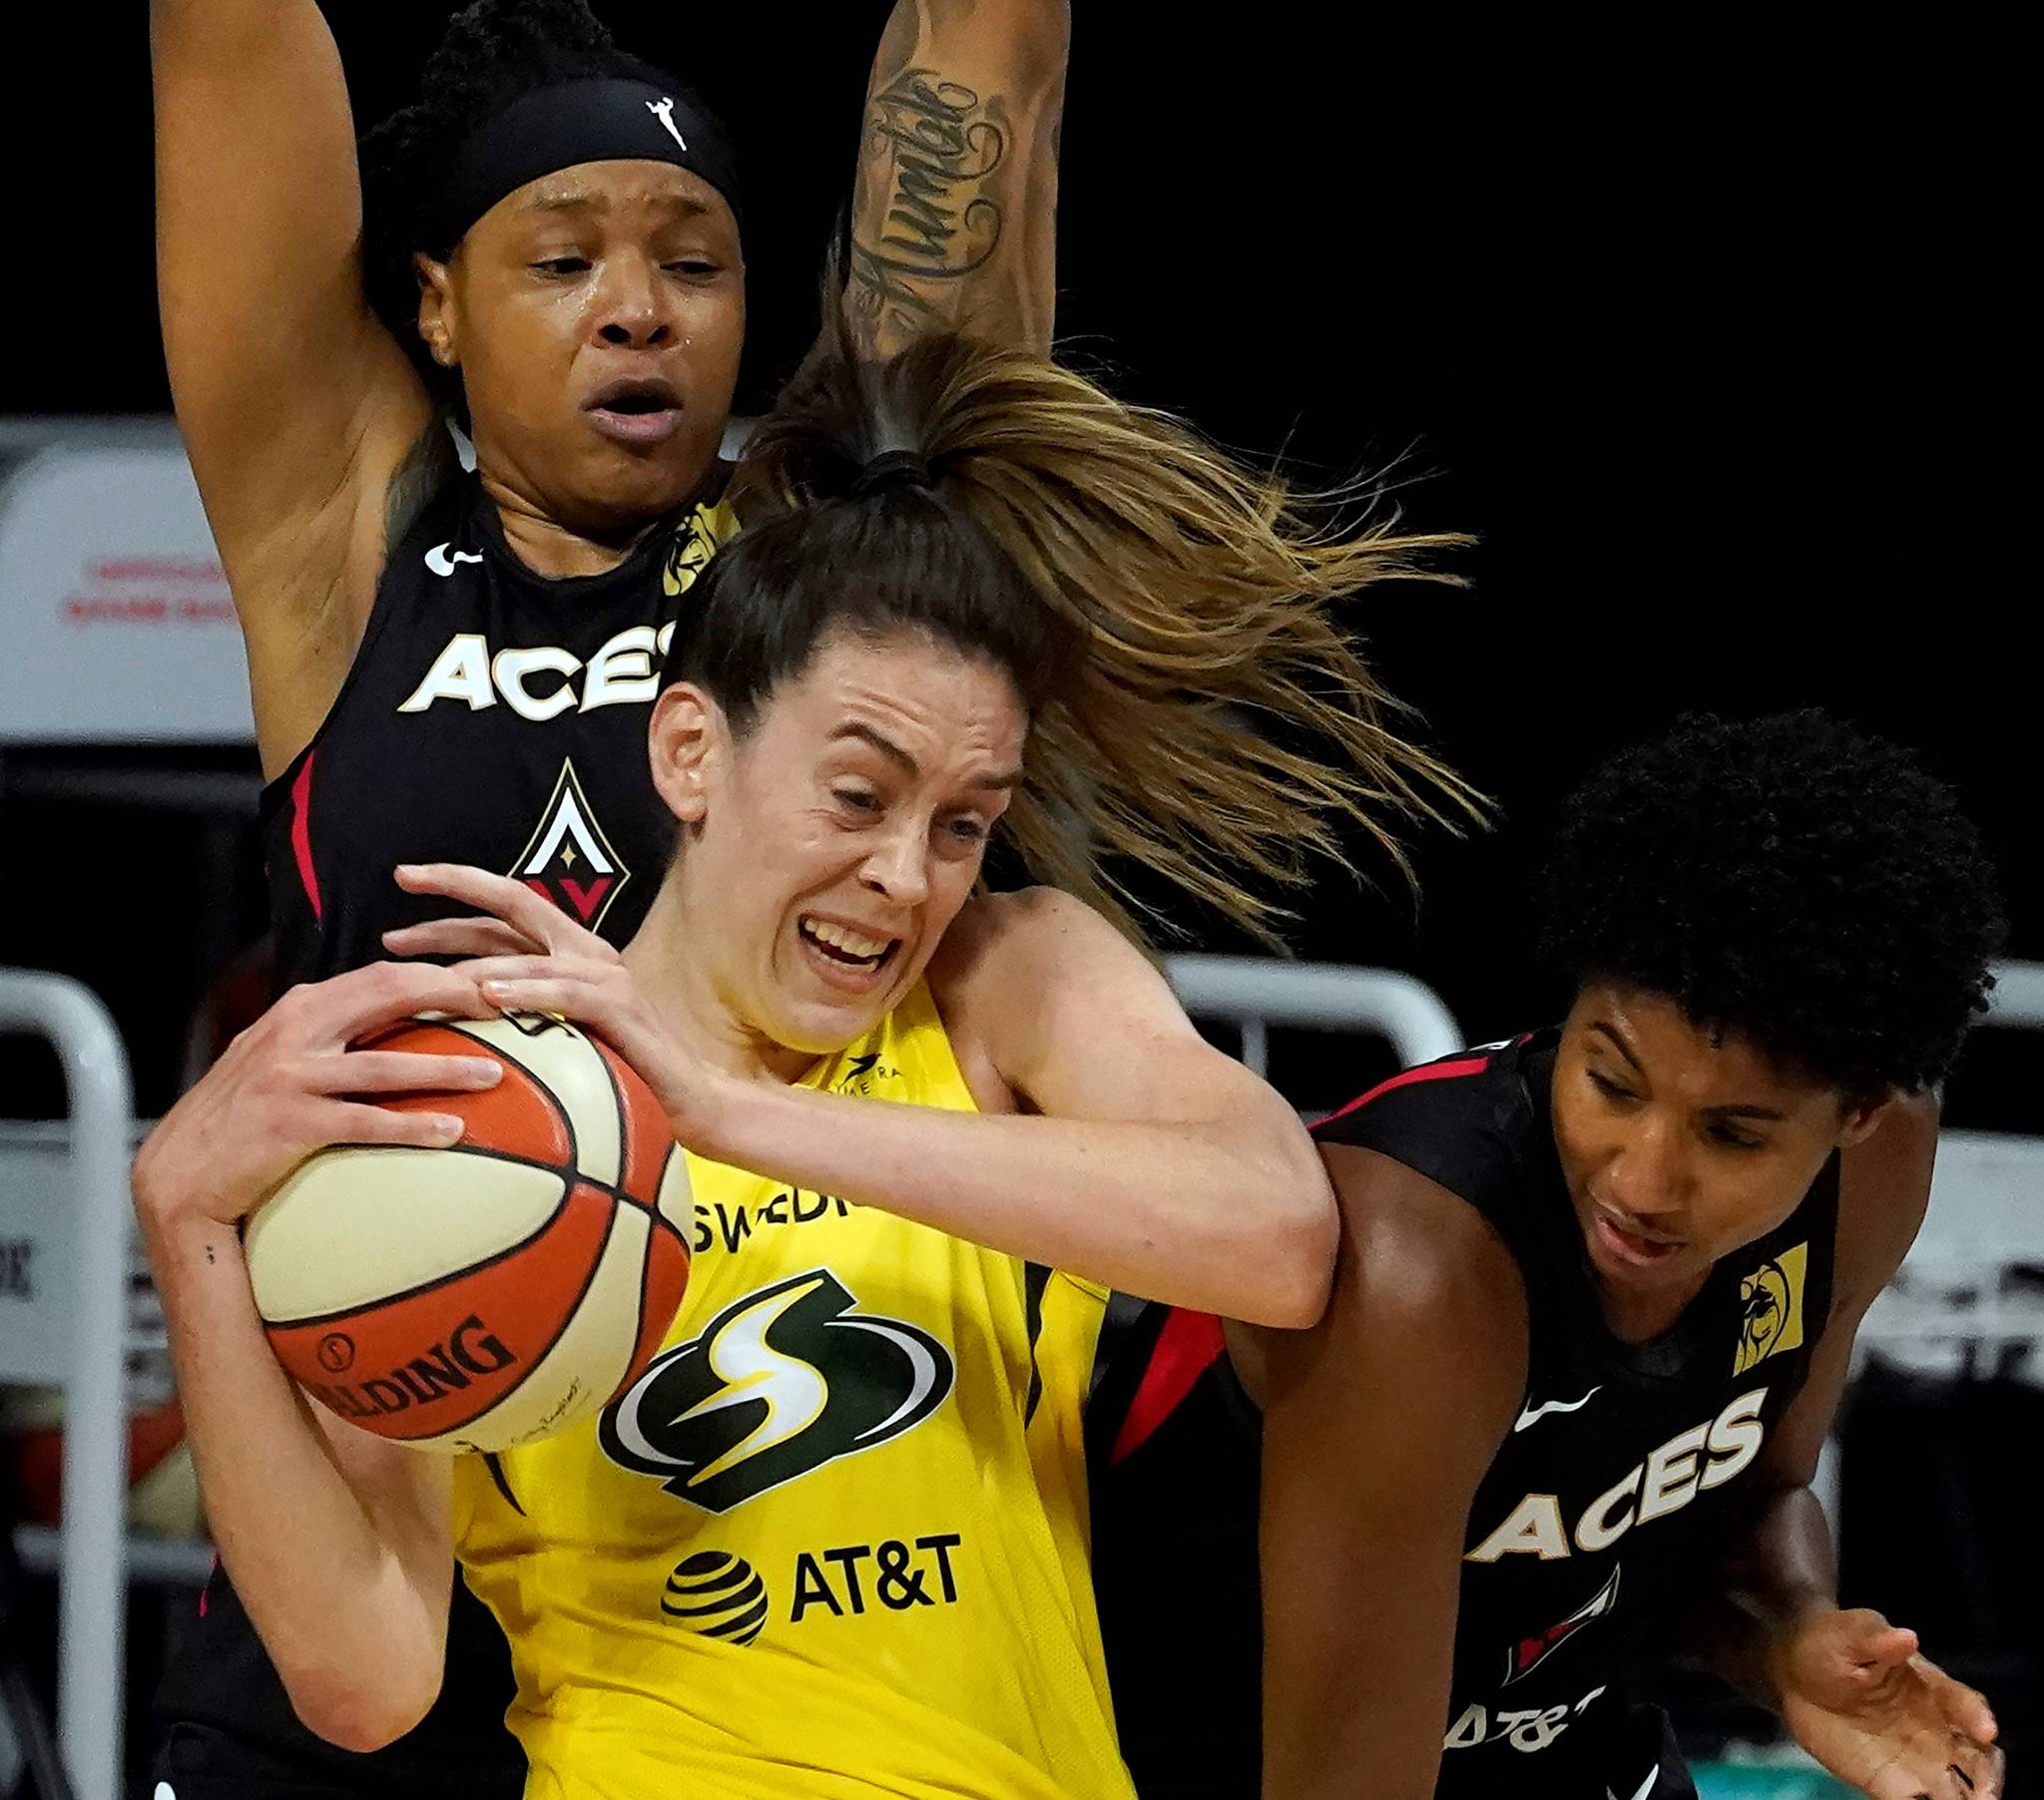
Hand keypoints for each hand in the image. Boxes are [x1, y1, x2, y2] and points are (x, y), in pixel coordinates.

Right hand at [133, 961, 500, 1236]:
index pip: (382, 975)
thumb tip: (397, 1025)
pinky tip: (452, 1133)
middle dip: (451, 995)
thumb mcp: (279, 1059)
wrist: (179, 1174)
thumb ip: (330, 1036)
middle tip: (504, 1008)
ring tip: (496, 1074)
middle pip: (388, 995)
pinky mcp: (290, 1124)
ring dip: (447, 1068)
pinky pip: (365, 1123)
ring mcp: (291, 1077)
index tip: (487, 983)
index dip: (438, 974)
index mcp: (300, 1009)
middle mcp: (295, 1032)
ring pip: (386, 1065)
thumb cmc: (240, 1117)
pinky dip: (411, 1127)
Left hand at [386, 863, 726, 1145]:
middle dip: (454, 886)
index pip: (503, 911)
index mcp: (567, 953)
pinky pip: (565, 992)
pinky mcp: (621, 1005)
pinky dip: (526, 990)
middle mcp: (585, 950)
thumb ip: (515, 1019)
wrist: (690, 1102)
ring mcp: (605, 974)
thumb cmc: (621, 1076)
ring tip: (426, 970)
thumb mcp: (557, 1040)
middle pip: (512, 902)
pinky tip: (489, 996)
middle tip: (400, 886)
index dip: (453, 894)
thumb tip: (445, 1020)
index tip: (401, 886)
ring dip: (474, 958)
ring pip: (529, 950)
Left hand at [1774, 1608, 2003, 1798]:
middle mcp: (1935, 1730)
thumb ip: (1875, 1637)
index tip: (1985, 1730)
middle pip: (1977, 1758)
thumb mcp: (1847, 1632)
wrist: (1794, 1671)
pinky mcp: (1889, 1784)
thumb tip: (1905, 1637)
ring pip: (1956, 1790)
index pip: (1965, 1704)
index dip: (1978, 1716)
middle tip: (1985, 1795)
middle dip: (1989, 1778)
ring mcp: (1916, 1760)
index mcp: (1931, 1688)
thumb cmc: (1830, 1642)